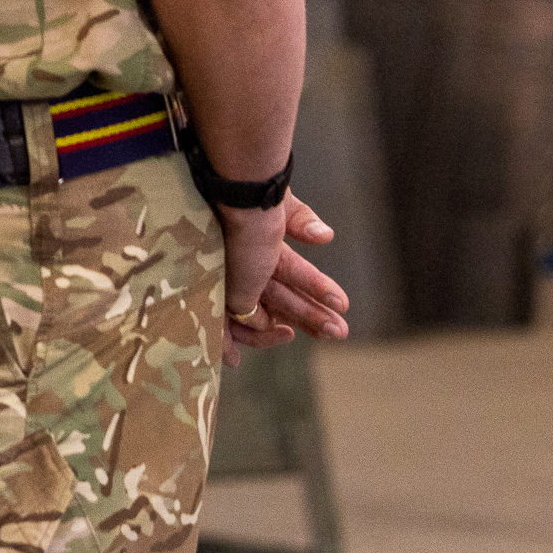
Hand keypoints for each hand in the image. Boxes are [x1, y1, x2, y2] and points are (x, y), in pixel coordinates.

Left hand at [220, 194, 350, 359]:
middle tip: (340, 332)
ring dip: (277, 333)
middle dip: (312, 316)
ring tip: (303, 339)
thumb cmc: (246, 196)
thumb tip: (325, 236)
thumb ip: (300, 220)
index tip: (342, 304)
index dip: (319, 291)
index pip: (295, 276)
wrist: (222, 200)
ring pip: (255, 318)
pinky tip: (245, 355)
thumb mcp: (279, 204)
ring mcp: (227, 284)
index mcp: (264, 250)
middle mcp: (246, 269)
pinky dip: (235, 340)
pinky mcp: (210, 297)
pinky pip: (222, 326)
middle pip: (281, 301)